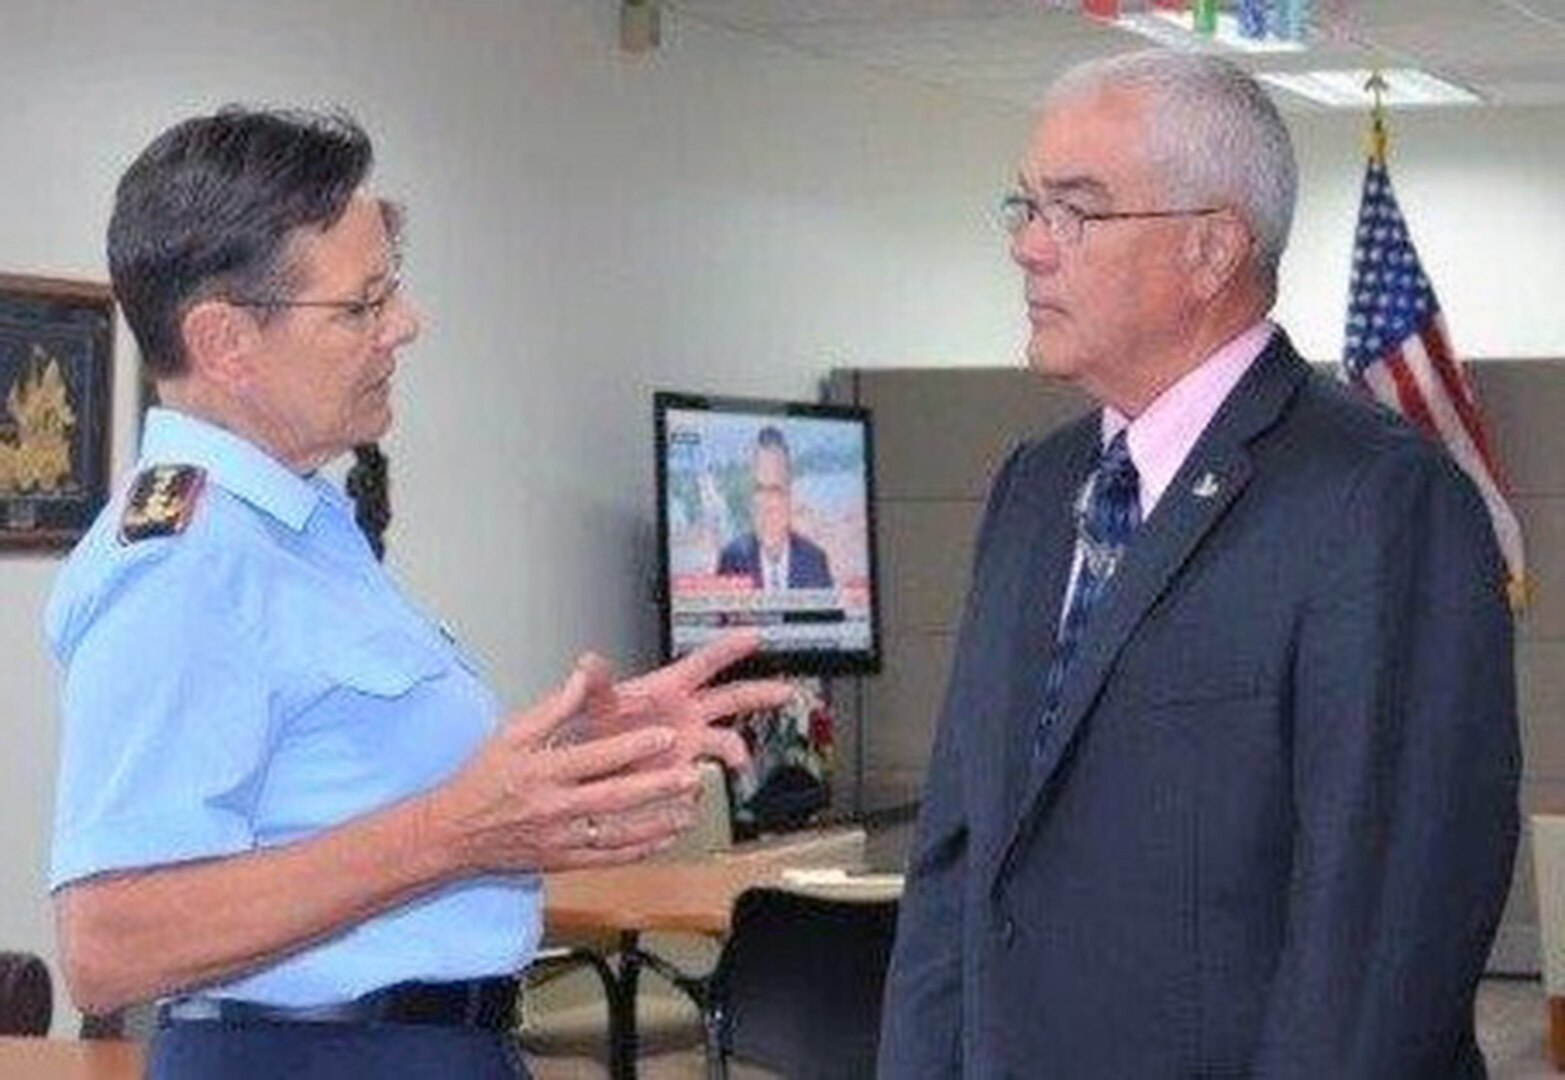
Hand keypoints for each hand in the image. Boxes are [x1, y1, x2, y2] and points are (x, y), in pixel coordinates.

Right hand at [431, 662, 703, 871]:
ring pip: (619, 833)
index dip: (632, 746)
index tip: (664, 734)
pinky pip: (611, 858)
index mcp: (542, 772)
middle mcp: (553, 808)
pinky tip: (668, 836)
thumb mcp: (512, 734)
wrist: (453, 834)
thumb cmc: (481, 781)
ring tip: (690, 807)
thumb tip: (583, 676)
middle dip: (657, 787)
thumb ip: (554, 708)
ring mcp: (561, 839)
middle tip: (692, 775)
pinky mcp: (565, 862)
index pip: (595, 757)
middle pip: (614, 798)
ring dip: (659, 821)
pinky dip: (643, 849)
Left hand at [584, 630, 794, 772]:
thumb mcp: (596, 704)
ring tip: (739, 764)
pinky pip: (707, 775)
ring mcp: (689, 742)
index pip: (705, 663)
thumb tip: (588, 661)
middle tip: (787, 692)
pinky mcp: (684, 771)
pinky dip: (706, 783)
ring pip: (728, 740)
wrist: (592, 771)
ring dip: (736, 751)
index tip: (753, 637)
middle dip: (761, 694)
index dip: (729, 649)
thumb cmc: (596, 729)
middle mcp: (686, 714)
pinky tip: (702, 789)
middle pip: (733, 698)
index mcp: (669, 689)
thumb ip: (596, 683)